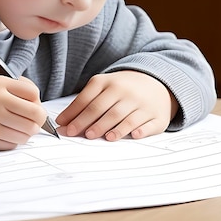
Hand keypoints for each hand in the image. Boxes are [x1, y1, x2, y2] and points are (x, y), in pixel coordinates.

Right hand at [0, 76, 46, 150]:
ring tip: (15, 129)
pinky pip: (12, 144)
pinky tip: (1, 135)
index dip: (36, 101)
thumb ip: (14, 91)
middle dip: (38, 121)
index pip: (33, 93)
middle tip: (32, 123)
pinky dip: (11, 142)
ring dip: (25, 133)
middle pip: (36, 114)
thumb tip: (41, 108)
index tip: (31, 106)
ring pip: (27, 132)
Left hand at [55, 71, 177, 140]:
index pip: (88, 99)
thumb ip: (84, 103)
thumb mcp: (103, 88)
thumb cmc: (123, 89)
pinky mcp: (157, 116)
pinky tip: (133, 135)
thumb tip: (63, 123)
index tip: (63, 126)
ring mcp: (142, 104)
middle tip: (77, 134)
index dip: (74, 114)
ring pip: (125, 117)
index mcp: (108, 82)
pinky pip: (148, 124)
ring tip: (103, 137)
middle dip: (88, 122)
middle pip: (104, 109)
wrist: (157, 82)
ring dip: (113, 128)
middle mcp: (125, 91)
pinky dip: (140, 130)